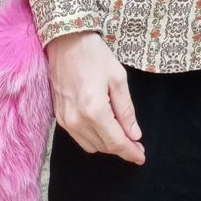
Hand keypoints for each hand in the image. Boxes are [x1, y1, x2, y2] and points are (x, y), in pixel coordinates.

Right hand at [46, 31, 144, 163]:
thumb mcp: (118, 78)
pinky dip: (93, 137)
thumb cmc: (94, 56)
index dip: (130, 152)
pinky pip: (79, 137)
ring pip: (90, 146)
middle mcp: (76, 121)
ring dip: (107, 144)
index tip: (141, 157)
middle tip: (137, 143)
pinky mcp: (59, 118)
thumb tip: (134, 134)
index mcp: (94, 110)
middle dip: (121, 148)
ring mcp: (65, 121)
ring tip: (122, 135)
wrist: (65, 43)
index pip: (115, 142)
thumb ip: (126, 109)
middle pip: (103, 147)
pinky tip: (104, 127)